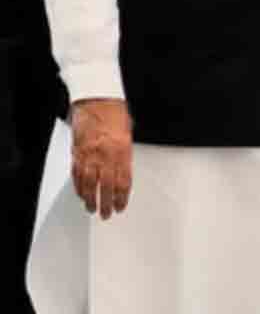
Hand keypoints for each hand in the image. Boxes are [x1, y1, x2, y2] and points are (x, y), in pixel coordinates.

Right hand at [70, 99, 132, 218]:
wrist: (96, 99)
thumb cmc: (115, 113)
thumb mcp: (128, 134)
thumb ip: (125, 154)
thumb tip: (124, 171)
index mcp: (123, 151)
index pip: (123, 181)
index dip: (122, 197)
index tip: (121, 206)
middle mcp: (106, 155)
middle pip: (106, 186)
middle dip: (106, 203)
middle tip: (106, 214)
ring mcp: (90, 154)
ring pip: (89, 183)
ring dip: (90, 198)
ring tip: (92, 209)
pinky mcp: (77, 152)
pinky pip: (77, 174)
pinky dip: (78, 186)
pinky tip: (80, 194)